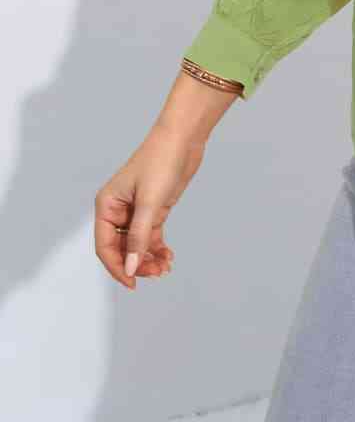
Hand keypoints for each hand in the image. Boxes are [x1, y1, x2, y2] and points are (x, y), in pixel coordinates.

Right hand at [94, 122, 206, 289]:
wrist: (183, 138)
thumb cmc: (161, 161)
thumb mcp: (149, 202)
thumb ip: (139, 237)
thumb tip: (130, 268)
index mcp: (107, 205)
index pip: (105, 245)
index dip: (117, 267)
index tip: (132, 283)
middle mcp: (118, 209)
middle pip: (121, 248)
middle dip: (136, 264)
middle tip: (156, 273)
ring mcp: (136, 210)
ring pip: (137, 244)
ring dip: (148, 259)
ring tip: (165, 267)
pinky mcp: (153, 209)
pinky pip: (150, 236)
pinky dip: (157, 248)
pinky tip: (168, 257)